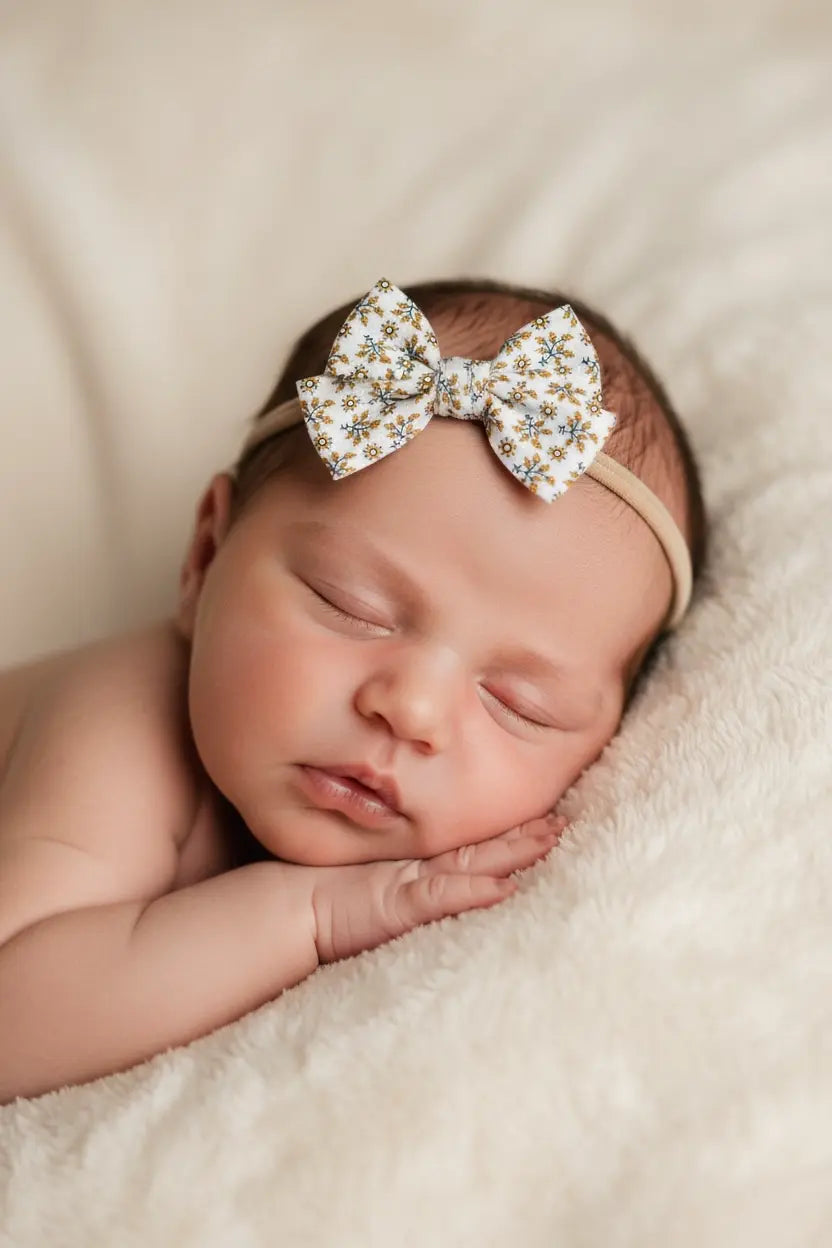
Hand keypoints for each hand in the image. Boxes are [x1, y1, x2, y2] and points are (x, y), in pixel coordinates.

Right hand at [309, 812, 568, 964]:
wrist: (288, 910)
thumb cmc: (321, 897)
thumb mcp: (370, 886)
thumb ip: (404, 883)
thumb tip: (443, 877)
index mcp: (416, 866)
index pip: (471, 846)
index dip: (508, 832)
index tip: (545, 818)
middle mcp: (420, 869)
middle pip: (483, 848)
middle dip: (524, 835)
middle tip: (564, 822)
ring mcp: (412, 883)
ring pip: (475, 862)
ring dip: (514, 852)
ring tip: (552, 839)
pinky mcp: (401, 905)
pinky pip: (444, 896)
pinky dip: (475, 891)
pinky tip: (505, 888)